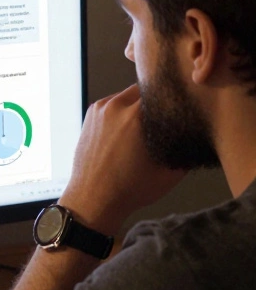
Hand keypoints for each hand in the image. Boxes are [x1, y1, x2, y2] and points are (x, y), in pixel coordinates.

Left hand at [61, 84, 185, 233]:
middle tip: (166, 116)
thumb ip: (186, 148)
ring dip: (139, 105)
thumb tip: (198, 134)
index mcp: (135, 117)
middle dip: (157, 100)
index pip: (164, 90)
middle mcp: (115, 107)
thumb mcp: (171, 173)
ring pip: (128, 95)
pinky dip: (123, 111)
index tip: (183, 106)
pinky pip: (113, 104)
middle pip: (146, 89)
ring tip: (146, 125)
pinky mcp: (90, 115)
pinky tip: (129, 129)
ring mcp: (99, 109)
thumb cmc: (130, 189)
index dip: (176, 97)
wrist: (92, 200)